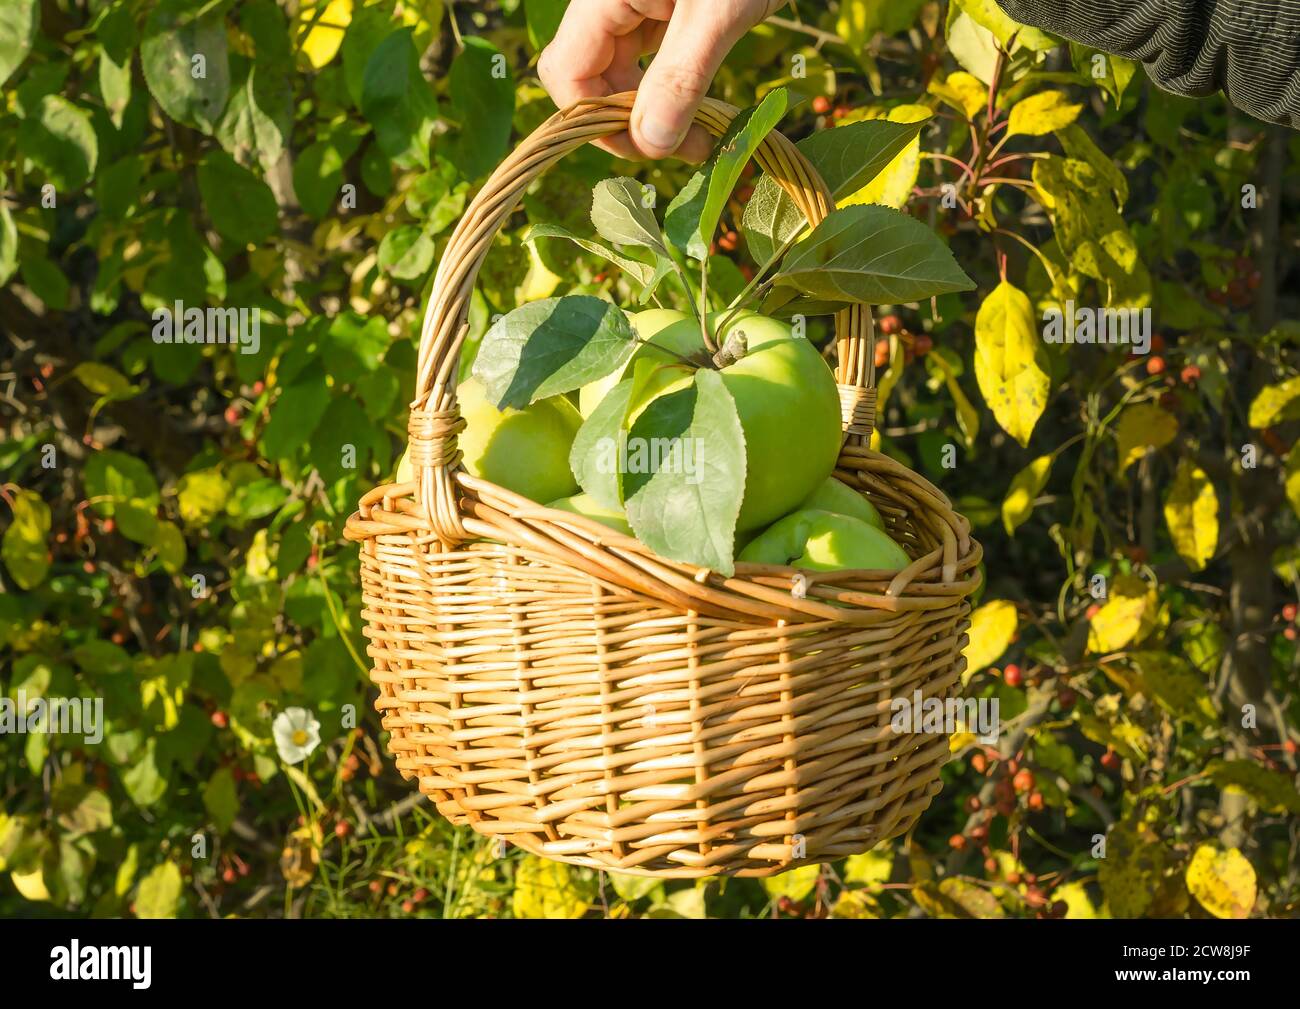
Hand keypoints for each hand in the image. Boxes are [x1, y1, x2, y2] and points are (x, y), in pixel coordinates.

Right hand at [538, 0, 783, 161]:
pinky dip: (674, 85)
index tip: (653, 150)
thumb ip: (681, 78)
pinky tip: (706, 101)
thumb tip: (651, 145)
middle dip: (632, 121)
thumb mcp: (720, 12)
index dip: (600, 123)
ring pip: (621, 69)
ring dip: (656, 109)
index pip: (567, 74)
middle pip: (592, 76)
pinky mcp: (665, 2)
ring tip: (706, 133)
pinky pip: (651, 53)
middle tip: (691, 149)